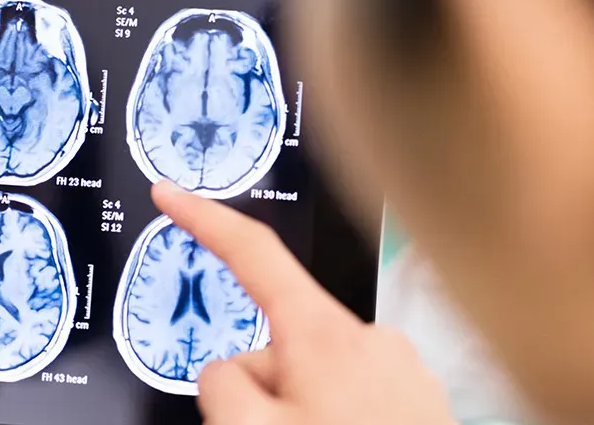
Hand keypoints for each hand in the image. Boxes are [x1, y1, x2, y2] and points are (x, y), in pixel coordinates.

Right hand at [151, 180, 455, 424]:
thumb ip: (222, 383)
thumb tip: (232, 373)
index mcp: (325, 336)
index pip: (253, 253)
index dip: (204, 218)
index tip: (171, 193)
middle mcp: (371, 339)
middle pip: (276, 341)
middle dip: (260, 388)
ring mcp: (402, 371)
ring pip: (313, 378)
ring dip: (301, 413)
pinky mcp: (422, 401)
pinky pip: (353, 398)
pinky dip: (337, 422)